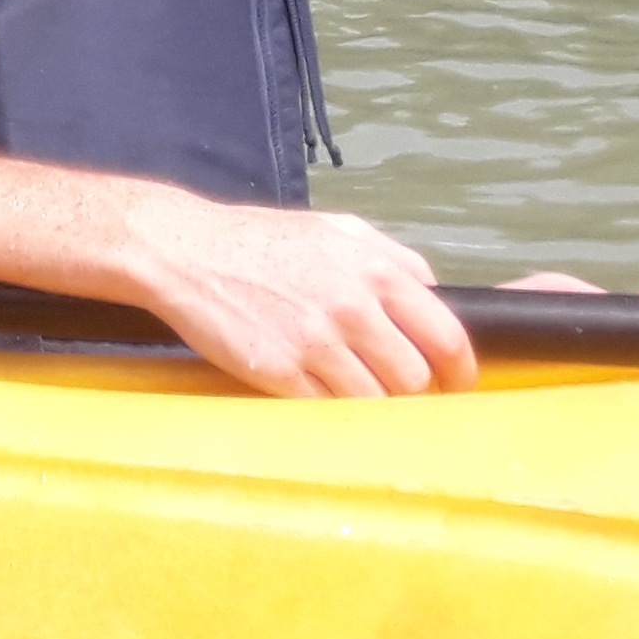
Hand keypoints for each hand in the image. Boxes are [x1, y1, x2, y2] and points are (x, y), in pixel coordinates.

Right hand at [115, 189, 477, 398]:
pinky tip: (314, 391)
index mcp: (376, 271)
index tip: (452, 384)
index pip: (447, 337)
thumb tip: (437, 296)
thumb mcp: (337, 230)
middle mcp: (353, 307)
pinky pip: (327, 409)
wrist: (181, 249)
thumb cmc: (260, 239)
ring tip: (349, 389)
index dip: (458, 372)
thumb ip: (394, 260)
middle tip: (392, 390)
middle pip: (414, 378)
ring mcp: (315, 342)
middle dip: (410, 391)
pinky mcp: (278, 371)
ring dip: (369, 403)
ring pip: (375, 401)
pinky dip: (328, 409)